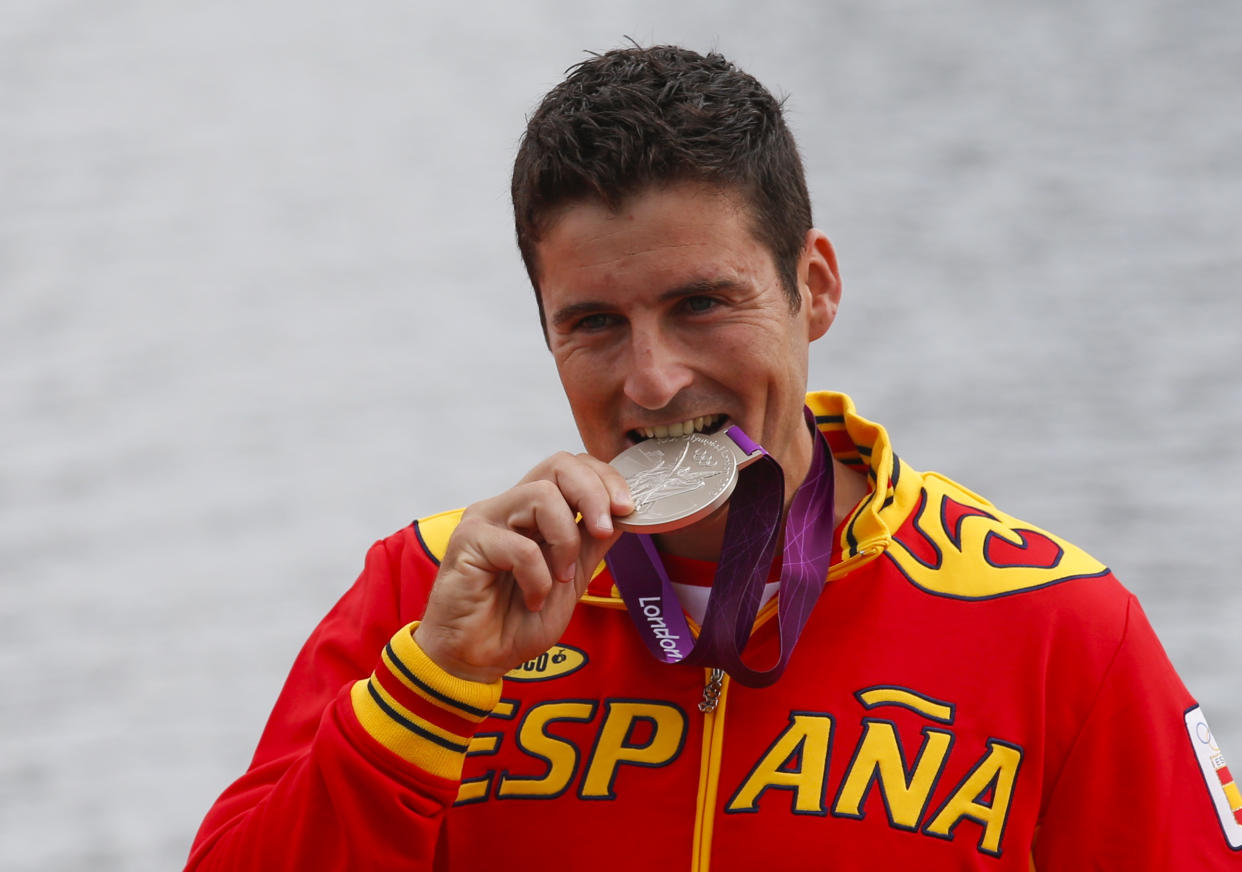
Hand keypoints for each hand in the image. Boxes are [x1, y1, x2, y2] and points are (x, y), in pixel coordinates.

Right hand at [414, 452, 632, 683]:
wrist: (478, 660)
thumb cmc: (517, 622)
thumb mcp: (570, 579)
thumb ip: (590, 543)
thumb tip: (622, 514)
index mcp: (533, 512)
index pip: (571, 468)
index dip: (605, 479)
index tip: (628, 509)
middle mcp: (509, 507)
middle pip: (559, 464)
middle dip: (594, 493)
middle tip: (606, 528)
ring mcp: (487, 519)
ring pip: (543, 495)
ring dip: (565, 540)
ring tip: (560, 578)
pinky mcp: (468, 540)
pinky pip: (521, 547)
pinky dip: (538, 578)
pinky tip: (532, 599)